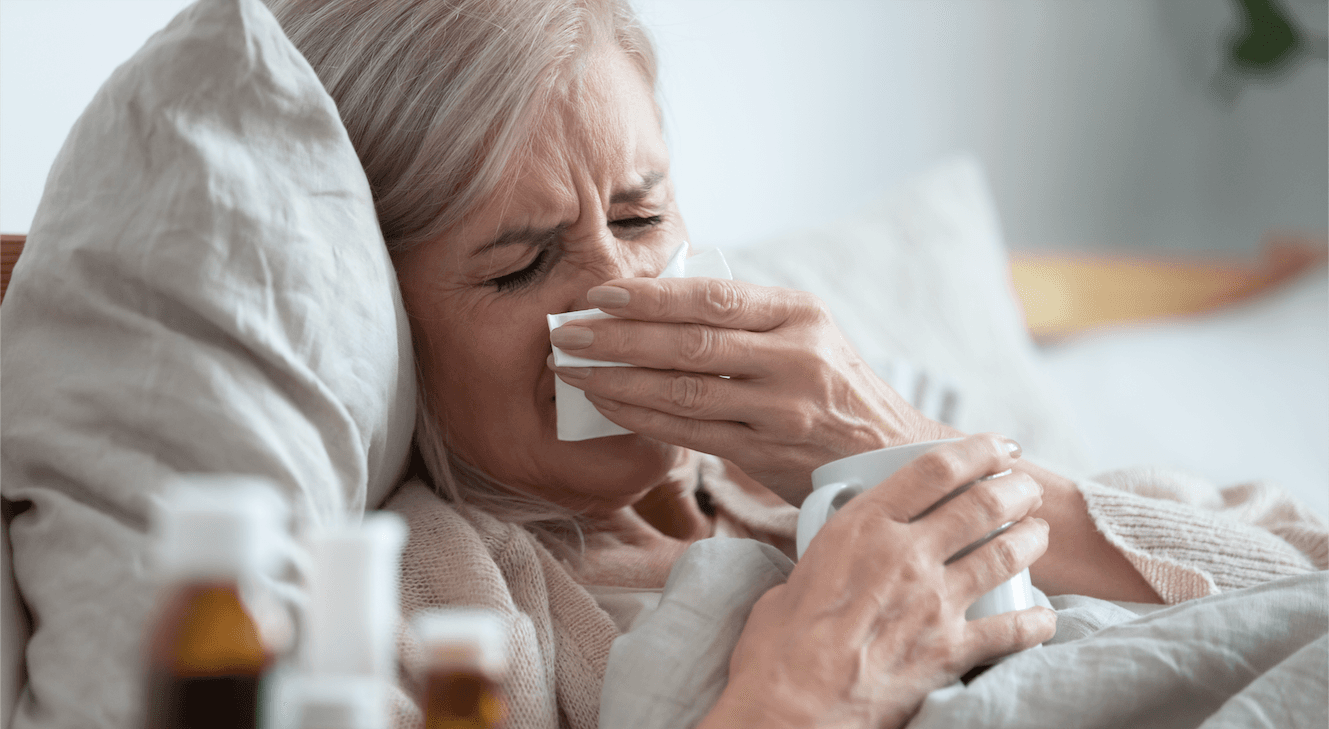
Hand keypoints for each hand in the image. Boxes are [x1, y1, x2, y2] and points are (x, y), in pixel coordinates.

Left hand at [548, 277, 954, 501]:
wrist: (887, 453)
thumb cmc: (832, 385)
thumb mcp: (807, 333)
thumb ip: (746, 317)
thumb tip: (656, 297)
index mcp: (800, 314)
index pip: (713, 298)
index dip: (650, 295)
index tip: (600, 293)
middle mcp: (794, 359)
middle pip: (690, 343)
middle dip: (618, 336)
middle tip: (568, 331)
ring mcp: (780, 410)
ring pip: (684, 391)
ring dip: (618, 380)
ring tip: (572, 370)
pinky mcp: (765, 454)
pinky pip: (689, 433)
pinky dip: (642, 417)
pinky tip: (608, 406)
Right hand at [701, 435, 1055, 728]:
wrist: (789, 710)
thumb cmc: (776, 649)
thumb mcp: (794, 578)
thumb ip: (828, 559)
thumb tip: (835, 562)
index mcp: (862, 527)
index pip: (934, 469)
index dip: (976, 449)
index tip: (997, 446)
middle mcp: (905, 555)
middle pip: (981, 504)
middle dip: (1014, 489)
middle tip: (1025, 488)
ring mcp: (933, 603)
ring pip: (1004, 554)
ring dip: (1031, 539)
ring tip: (1038, 534)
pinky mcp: (949, 652)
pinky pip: (1013, 630)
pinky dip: (1036, 621)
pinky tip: (1045, 616)